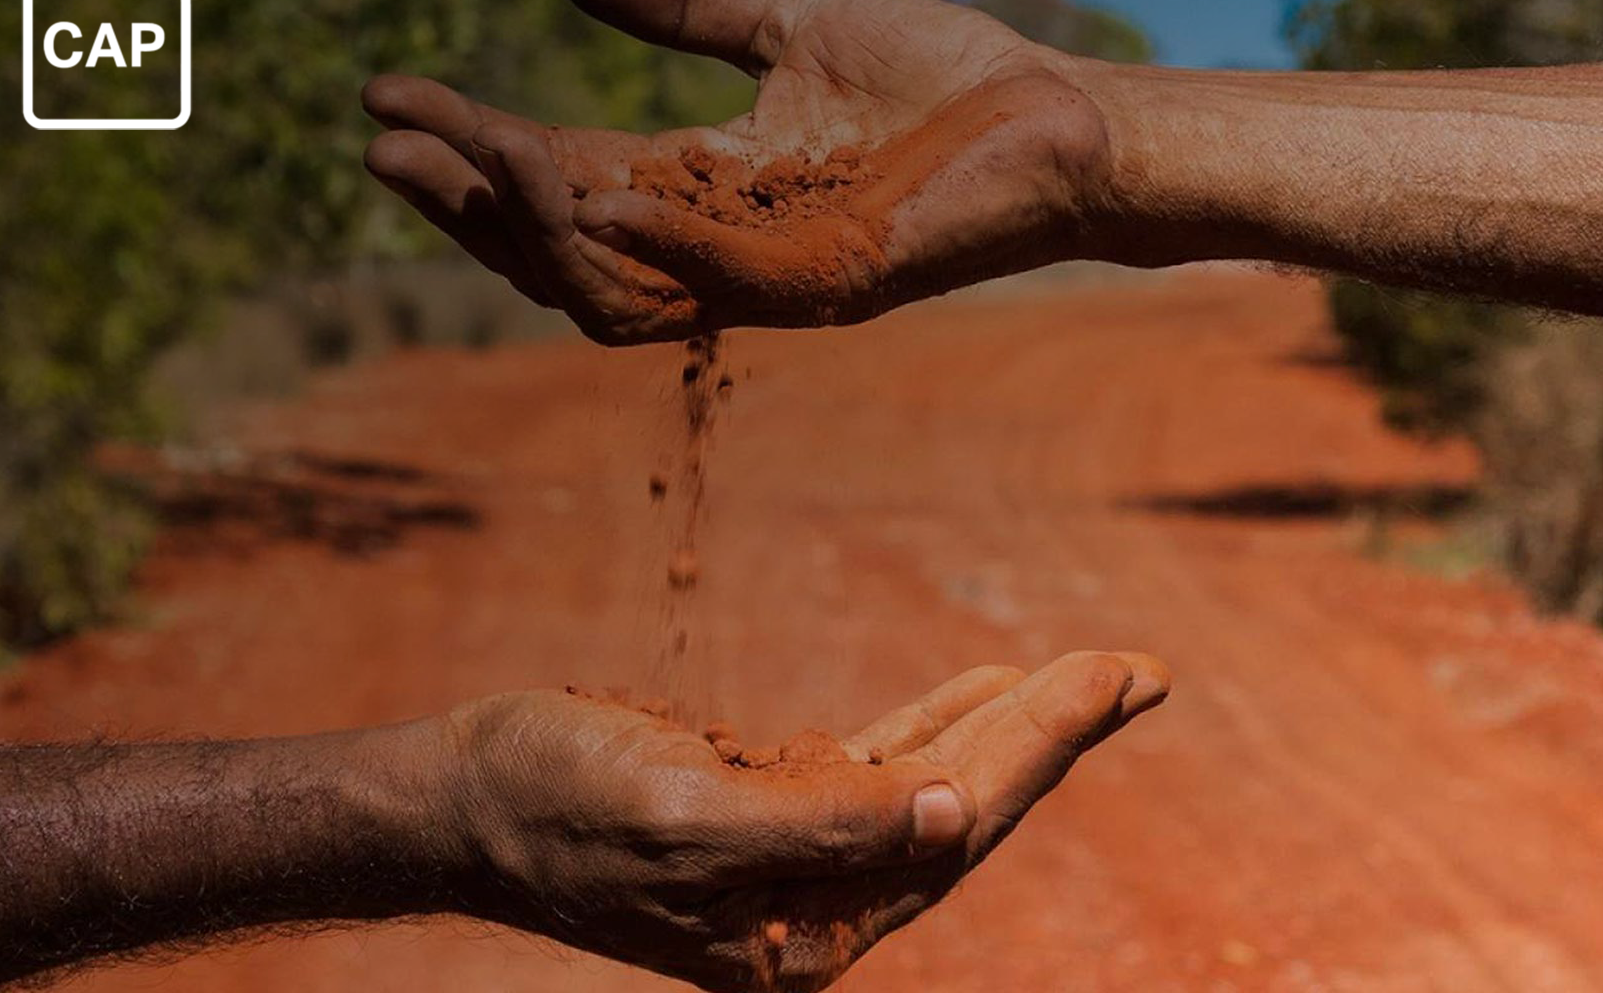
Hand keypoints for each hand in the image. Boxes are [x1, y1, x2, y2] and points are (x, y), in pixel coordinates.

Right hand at [362, 0, 1116, 344]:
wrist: (1064, 116)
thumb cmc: (941, 81)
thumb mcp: (782, 26)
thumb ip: (680, 5)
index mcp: (700, 192)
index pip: (554, 183)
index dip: (466, 146)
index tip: (385, 93)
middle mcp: (719, 251)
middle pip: (557, 252)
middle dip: (465, 203)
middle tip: (385, 143)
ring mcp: (772, 278)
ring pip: (614, 289)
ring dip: (536, 227)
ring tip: (477, 146)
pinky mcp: (835, 281)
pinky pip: (720, 281)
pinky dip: (652, 242)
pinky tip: (588, 186)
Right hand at [419, 652, 1167, 991]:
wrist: (463, 795)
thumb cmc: (554, 807)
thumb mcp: (684, 818)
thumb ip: (824, 825)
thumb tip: (955, 816)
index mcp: (807, 933)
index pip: (954, 830)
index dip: (1039, 748)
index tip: (1112, 675)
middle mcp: (816, 907)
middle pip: (962, 811)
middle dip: (1051, 735)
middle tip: (1139, 669)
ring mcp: (795, 860)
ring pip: (930, 784)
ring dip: (1011, 726)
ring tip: (1096, 675)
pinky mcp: (767, 810)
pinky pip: (876, 764)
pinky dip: (934, 723)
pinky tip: (985, 688)